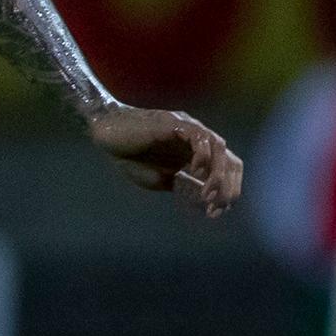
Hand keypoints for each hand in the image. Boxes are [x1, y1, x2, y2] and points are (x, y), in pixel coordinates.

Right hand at [87, 104, 241, 217]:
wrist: (105, 134)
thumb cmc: (129, 156)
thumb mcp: (159, 179)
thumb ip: (182, 186)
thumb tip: (204, 201)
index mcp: (197, 155)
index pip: (226, 171)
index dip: (226, 192)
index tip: (215, 213)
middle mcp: (199, 142)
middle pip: (230, 161)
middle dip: (228, 186)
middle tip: (217, 206)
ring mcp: (190, 130)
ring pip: (220, 149)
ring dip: (218, 174)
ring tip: (207, 194)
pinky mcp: (176, 123)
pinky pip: (200, 137)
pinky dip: (203, 155)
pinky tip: (194, 171)